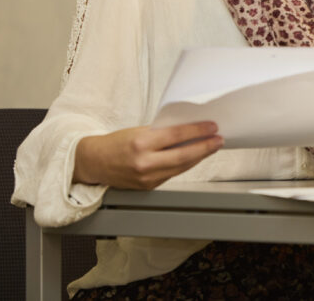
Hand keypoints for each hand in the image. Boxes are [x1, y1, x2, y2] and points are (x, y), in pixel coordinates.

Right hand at [73, 122, 222, 189]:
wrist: (94, 162)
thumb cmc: (116, 143)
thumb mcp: (139, 131)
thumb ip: (162, 132)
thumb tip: (190, 130)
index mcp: (141, 143)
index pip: (176, 136)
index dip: (198, 131)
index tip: (212, 126)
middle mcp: (144, 162)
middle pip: (183, 155)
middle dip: (205, 147)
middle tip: (219, 140)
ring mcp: (146, 177)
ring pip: (181, 167)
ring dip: (199, 157)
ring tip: (212, 147)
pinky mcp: (148, 186)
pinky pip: (172, 174)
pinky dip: (186, 165)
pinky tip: (195, 157)